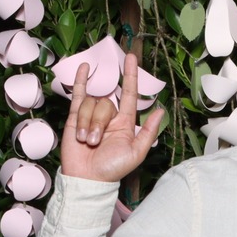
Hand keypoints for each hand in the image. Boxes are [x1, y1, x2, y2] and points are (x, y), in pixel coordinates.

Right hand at [61, 52, 164, 182]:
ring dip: (88, 124)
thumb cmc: (113, 168)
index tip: (131, 58)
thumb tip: (161, 110)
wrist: (87, 178)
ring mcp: (92, 115)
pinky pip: (79, 95)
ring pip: (92, 105)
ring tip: (86, 141)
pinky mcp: (75, 117)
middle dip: (100, 122)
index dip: (130, 75)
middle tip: (96, 141)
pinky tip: (84, 68)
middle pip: (106, 103)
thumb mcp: (136, 151)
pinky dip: (80, 81)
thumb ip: (148, 131)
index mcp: (125, 122)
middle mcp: (109, 116)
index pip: (129, 93)